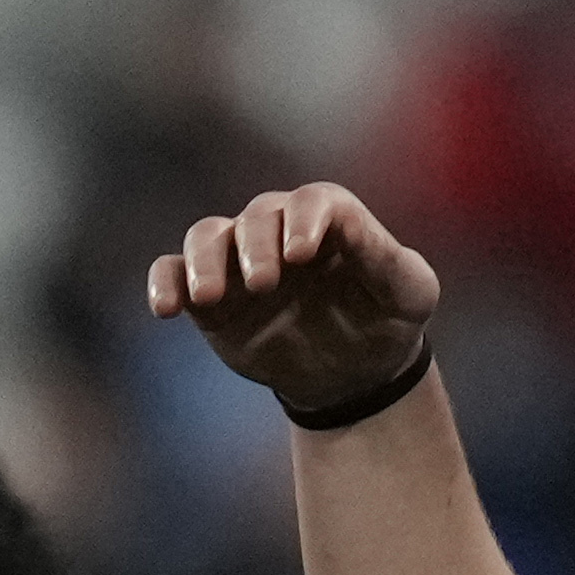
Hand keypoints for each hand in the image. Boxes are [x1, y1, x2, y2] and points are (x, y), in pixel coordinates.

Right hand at [150, 183, 444, 421]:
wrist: (353, 371)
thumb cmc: (385, 319)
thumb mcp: (409, 293)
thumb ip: (389, 259)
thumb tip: (353, 229)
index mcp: (329, 220)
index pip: (312, 203)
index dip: (303, 221)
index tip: (299, 255)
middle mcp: (277, 229)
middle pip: (255, 218)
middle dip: (254, 246)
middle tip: (263, 285)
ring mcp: (238, 259)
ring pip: (207, 236)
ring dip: (203, 260)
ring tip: (208, 296)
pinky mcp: (210, 295)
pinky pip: (173, 272)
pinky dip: (165, 282)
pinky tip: (166, 308)